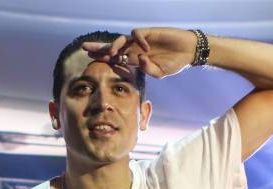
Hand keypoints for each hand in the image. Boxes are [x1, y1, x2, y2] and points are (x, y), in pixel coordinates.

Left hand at [82, 27, 196, 78]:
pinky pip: (138, 34)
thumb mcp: (159, 73)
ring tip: (111, 53)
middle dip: (99, 48)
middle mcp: (134, 49)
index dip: (103, 58)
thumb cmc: (173, 63)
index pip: (115, 58)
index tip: (90, 59)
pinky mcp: (149, 32)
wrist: (187, 52)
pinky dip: (138, 40)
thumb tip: (139, 62)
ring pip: (122, 39)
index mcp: (134, 59)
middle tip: (84, 48)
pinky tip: (145, 50)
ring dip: (114, 45)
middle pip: (113, 47)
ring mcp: (141, 40)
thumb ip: (148, 70)